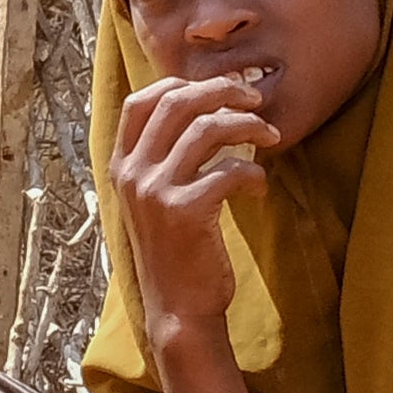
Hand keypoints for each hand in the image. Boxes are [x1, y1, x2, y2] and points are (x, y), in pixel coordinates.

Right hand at [107, 70, 284, 329]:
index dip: (181, 84)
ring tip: (271, 137)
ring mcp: (155, 191)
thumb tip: (200, 116)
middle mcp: (132, 173)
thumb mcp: (154, 202)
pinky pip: (229, 169)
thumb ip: (163, 162)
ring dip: (248, 125)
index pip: (140, 101)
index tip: (217, 91)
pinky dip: (253, 172)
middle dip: (222, 92)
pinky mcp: (185, 211)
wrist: (178, 308)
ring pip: (206, 128)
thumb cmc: (175, 252)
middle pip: (175, 102)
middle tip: (255, 100)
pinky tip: (259, 187)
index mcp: (121, 166)